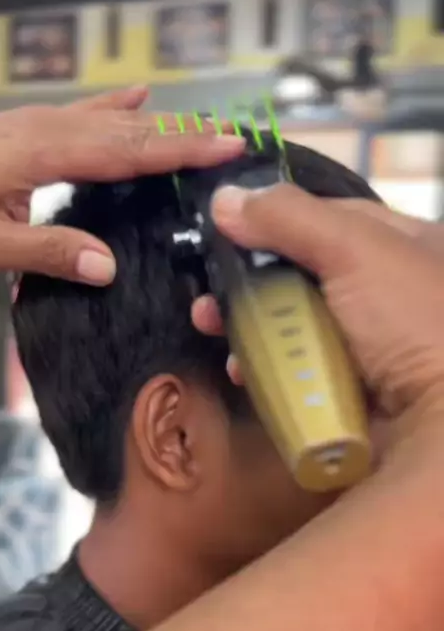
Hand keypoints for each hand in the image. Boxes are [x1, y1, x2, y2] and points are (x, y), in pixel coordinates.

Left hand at [0, 88, 244, 283]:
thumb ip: (46, 251)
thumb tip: (106, 266)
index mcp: (40, 153)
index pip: (126, 150)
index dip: (180, 150)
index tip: (227, 147)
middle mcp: (43, 130)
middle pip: (128, 129)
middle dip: (184, 134)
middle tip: (235, 137)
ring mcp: (33, 125)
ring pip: (110, 119)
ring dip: (159, 123)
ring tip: (202, 126)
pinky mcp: (24, 131)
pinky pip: (82, 114)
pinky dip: (115, 108)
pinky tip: (135, 98)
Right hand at [193, 186, 443, 442]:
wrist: (439, 430)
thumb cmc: (411, 323)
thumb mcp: (356, 251)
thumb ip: (290, 218)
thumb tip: (223, 200)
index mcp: (410, 246)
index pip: (333, 218)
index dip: (279, 218)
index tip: (228, 227)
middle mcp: (392, 293)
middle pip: (306, 273)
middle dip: (251, 277)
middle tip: (209, 286)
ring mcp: (371, 347)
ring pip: (297, 323)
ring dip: (251, 323)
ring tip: (210, 323)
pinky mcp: (352, 391)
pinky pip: (300, 369)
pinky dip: (268, 366)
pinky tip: (240, 368)